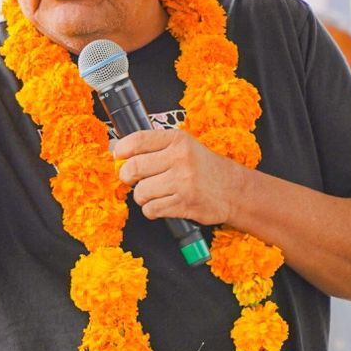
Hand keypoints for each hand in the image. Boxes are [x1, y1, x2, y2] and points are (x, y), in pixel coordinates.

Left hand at [112, 128, 248, 226]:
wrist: (233, 190)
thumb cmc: (203, 167)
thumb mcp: (184, 147)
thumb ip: (155, 148)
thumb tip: (117, 153)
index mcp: (178, 140)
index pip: (137, 141)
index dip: (121, 150)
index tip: (118, 157)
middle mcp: (180, 159)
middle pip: (133, 168)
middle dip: (127, 176)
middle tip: (132, 179)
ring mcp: (183, 182)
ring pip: (141, 192)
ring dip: (142, 196)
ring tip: (153, 194)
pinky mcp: (184, 204)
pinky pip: (151, 209)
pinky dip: (151, 210)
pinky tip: (161, 205)